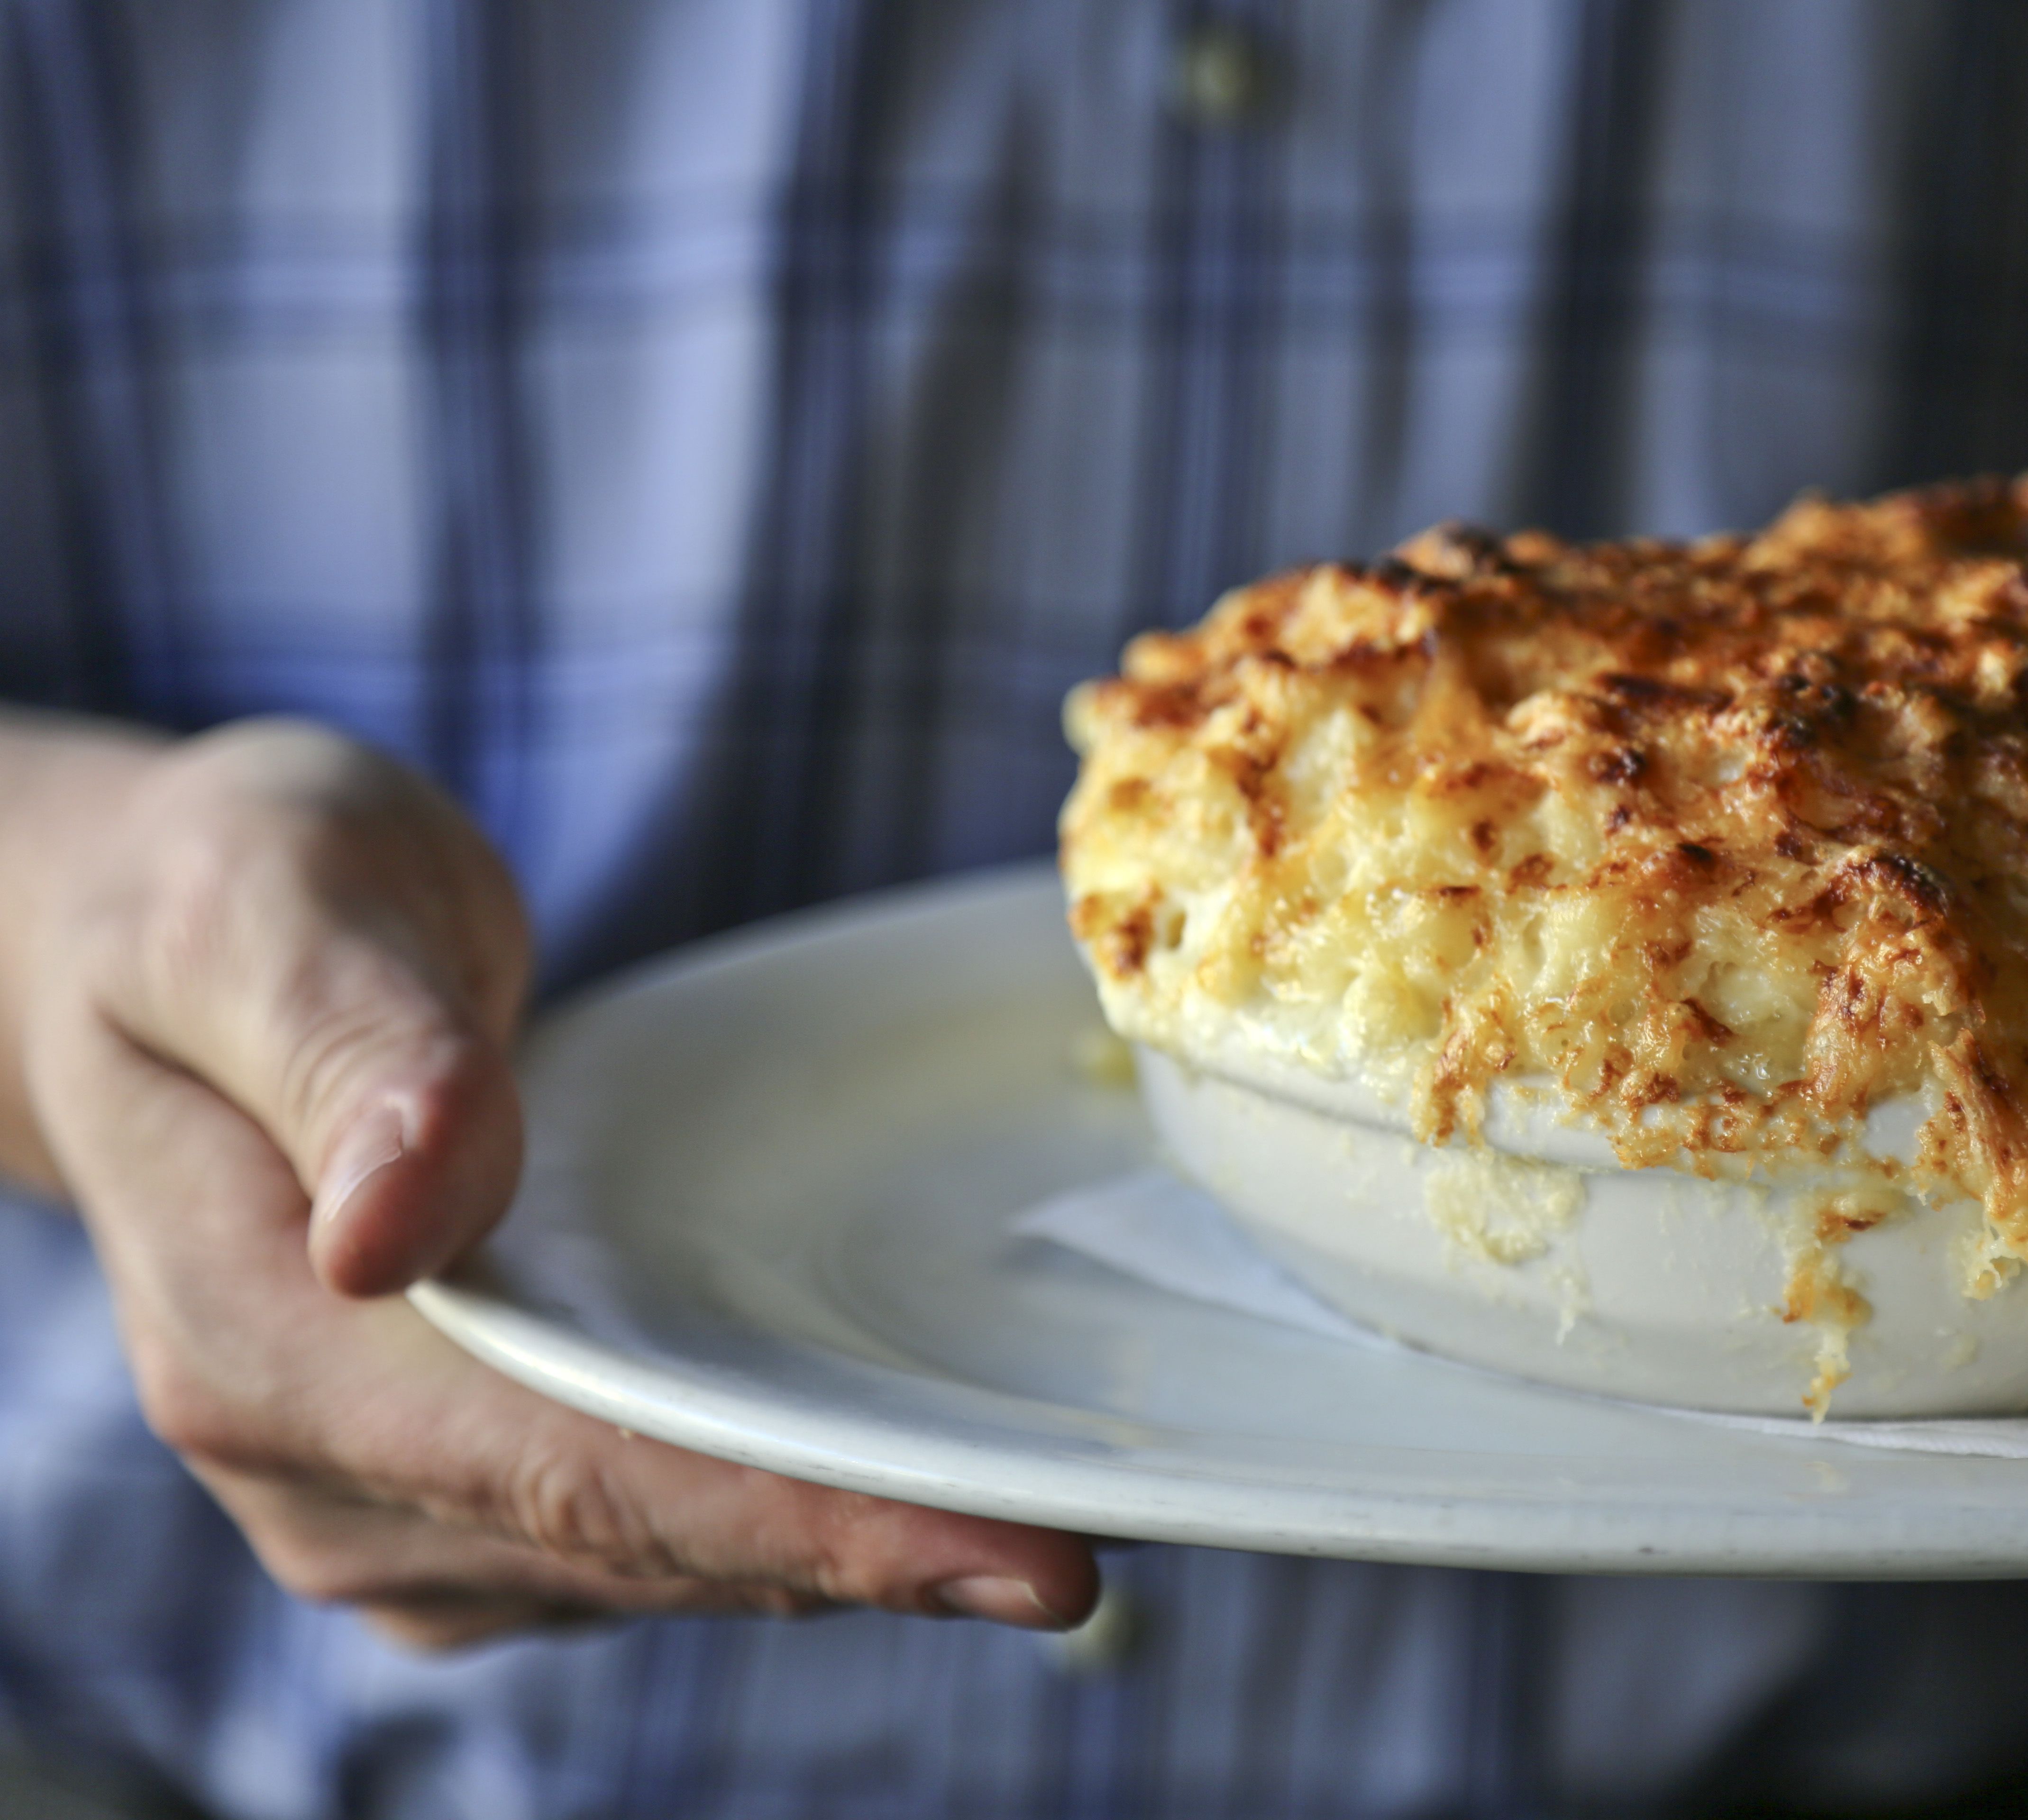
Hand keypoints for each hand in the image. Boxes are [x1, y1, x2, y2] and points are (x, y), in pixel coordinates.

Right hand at [4, 718, 1095, 1648]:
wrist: (168, 944)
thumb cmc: (230, 899)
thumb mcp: (270, 899)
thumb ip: (345, 1049)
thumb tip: (395, 1227)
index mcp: (263, 1342)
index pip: (569, 1474)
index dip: (791, 1523)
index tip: (1001, 1554)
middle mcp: (317, 1466)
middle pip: (635, 1545)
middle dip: (859, 1559)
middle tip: (1081, 1558)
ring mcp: (388, 1493)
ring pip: (652, 1560)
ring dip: (834, 1549)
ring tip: (1036, 1530)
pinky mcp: (457, 1472)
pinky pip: (639, 1524)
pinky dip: (773, 1512)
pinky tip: (899, 1481)